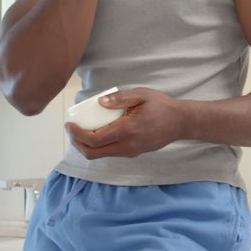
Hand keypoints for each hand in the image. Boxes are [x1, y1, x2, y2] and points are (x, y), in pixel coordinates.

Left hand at [66, 87, 187, 158]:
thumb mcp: (142, 95)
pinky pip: (110, 153)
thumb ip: (120, 98)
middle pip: (94, 153)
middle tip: (72, 129)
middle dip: (78, 143)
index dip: (78, 134)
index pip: (95, 139)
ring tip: (81, 130)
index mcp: (127, 130)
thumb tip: (99, 102)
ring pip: (101, 155)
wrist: (181, 122)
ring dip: (87, 145)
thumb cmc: (162, 106)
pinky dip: (98, 146)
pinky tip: (97, 133)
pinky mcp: (133, 153)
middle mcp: (127, 145)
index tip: (70, 125)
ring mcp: (131, 151)